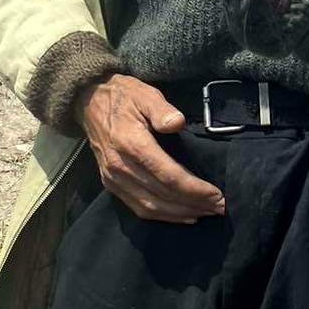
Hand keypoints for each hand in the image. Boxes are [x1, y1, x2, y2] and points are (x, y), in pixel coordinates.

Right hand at [75, 74, 225, 222]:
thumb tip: (177, 122)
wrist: (88, 101)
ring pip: (150, 206)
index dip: (194, 189)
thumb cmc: (123, 95)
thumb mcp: (144, 93)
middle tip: (219, 208)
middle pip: (162, 195)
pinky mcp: (110, 184)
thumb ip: (161, 108)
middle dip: (193, 204)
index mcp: (132, 144)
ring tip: (205, 213)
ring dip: (180, 214)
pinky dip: (161, 215)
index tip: (217, 194)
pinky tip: (181, 215)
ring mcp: (113, 178)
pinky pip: (137, 207)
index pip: (169, 176)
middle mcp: (121, 166)